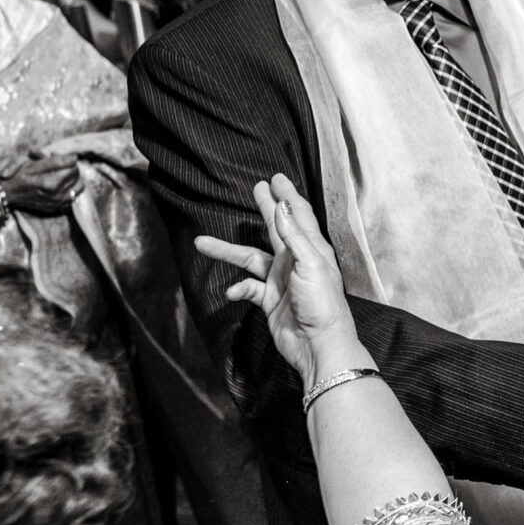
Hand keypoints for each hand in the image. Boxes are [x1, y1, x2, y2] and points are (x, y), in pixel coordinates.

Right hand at [0, 151, 81, 215]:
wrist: (7, 195)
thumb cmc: (18, 177)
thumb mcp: (33, 166)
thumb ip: (55, 161)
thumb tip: (74, 158)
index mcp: (51, 184)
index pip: (73, 167)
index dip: (66, 158)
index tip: (55, 155)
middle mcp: (57, 196)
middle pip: (76, 176)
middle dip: (69, 167)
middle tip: (56, 162)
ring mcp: (58, 203)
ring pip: (79, 187)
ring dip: (73, 178)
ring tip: (61, 173)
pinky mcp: (57, 208)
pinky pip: (73, 197)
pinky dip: (70, 189)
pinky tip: (61, 184)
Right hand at [194, 173, 365, 383]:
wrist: (318, 346)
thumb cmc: (322, 304)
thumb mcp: (310, 264)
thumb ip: (294, 235)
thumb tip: (282, 205)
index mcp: (311, 249)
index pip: (297, 215)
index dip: (287, 196)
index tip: (276, 179)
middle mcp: (296, 261)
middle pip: (276, 229)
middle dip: (265, 208)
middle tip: (256, 187)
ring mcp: (281, 281)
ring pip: (250, 259)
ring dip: (227, 252)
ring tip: (202, 242)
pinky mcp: (270, 301)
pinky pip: (248, 288)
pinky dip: (238, 288)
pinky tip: (232, 292)